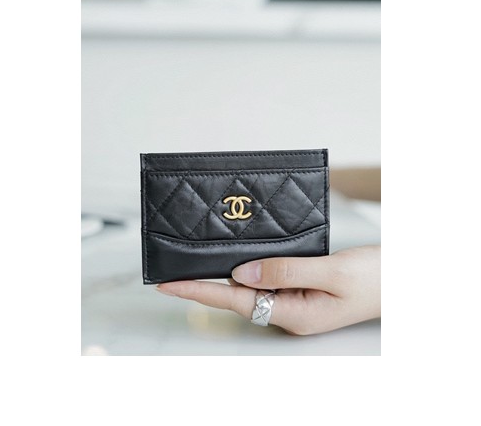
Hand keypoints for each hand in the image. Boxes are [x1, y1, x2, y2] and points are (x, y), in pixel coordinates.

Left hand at [157, 245, 380, 334]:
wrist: (401, 279)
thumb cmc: (373, 279)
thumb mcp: (330, 273)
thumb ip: (286, 271)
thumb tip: (243, 273)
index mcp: (294, 314)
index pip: (235, 300)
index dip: (200, 291)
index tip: (170, 284)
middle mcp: (290, 310)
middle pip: (238, 295)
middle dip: (206, 282)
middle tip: (176, 268)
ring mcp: (296, 300)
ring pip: (252, 286)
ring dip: (227, 273)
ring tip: (200, 260)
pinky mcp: (301, 288)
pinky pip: (268, 277)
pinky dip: (250, 266)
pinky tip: (240, 256)